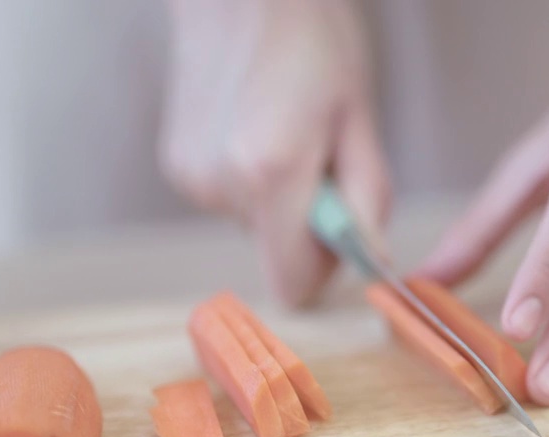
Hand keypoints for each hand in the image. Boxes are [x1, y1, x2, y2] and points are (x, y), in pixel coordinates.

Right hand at [160, 0, 390, 306]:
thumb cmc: (312, 38)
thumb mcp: (358, 116)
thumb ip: (367, 197)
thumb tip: (372, 260)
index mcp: (271, 172)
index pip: (294, 286)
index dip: (326, 267)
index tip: (343, 226)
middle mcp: (220, 184)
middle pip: (276, 251)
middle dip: (308, 220)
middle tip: (321, 149)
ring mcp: (190, 176)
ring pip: (255, 223)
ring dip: (280, 193)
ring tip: (287, 124)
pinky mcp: (176, 165)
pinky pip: (232, 198)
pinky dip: (252, 176)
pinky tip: (257, 120)